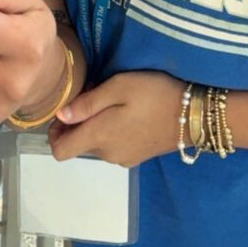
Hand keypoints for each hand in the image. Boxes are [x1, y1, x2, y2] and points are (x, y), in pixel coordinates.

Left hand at [48, 71, 182, 166]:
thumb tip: (60, 116)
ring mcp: (123, 159)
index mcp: (99, 137)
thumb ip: (87, 104)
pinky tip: (127, 113)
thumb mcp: (119, 88)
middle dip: (78, 124)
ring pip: (96, 144)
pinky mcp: (137, 157)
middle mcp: (107, 154)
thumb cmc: (153, 94)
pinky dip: (111, 132)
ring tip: (113, 101)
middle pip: (78, 145)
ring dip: (96, 126)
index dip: (54, 134)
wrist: (193, 114)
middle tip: (92, 96)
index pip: (60, 152)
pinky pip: (113, 146)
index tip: (64, 113)